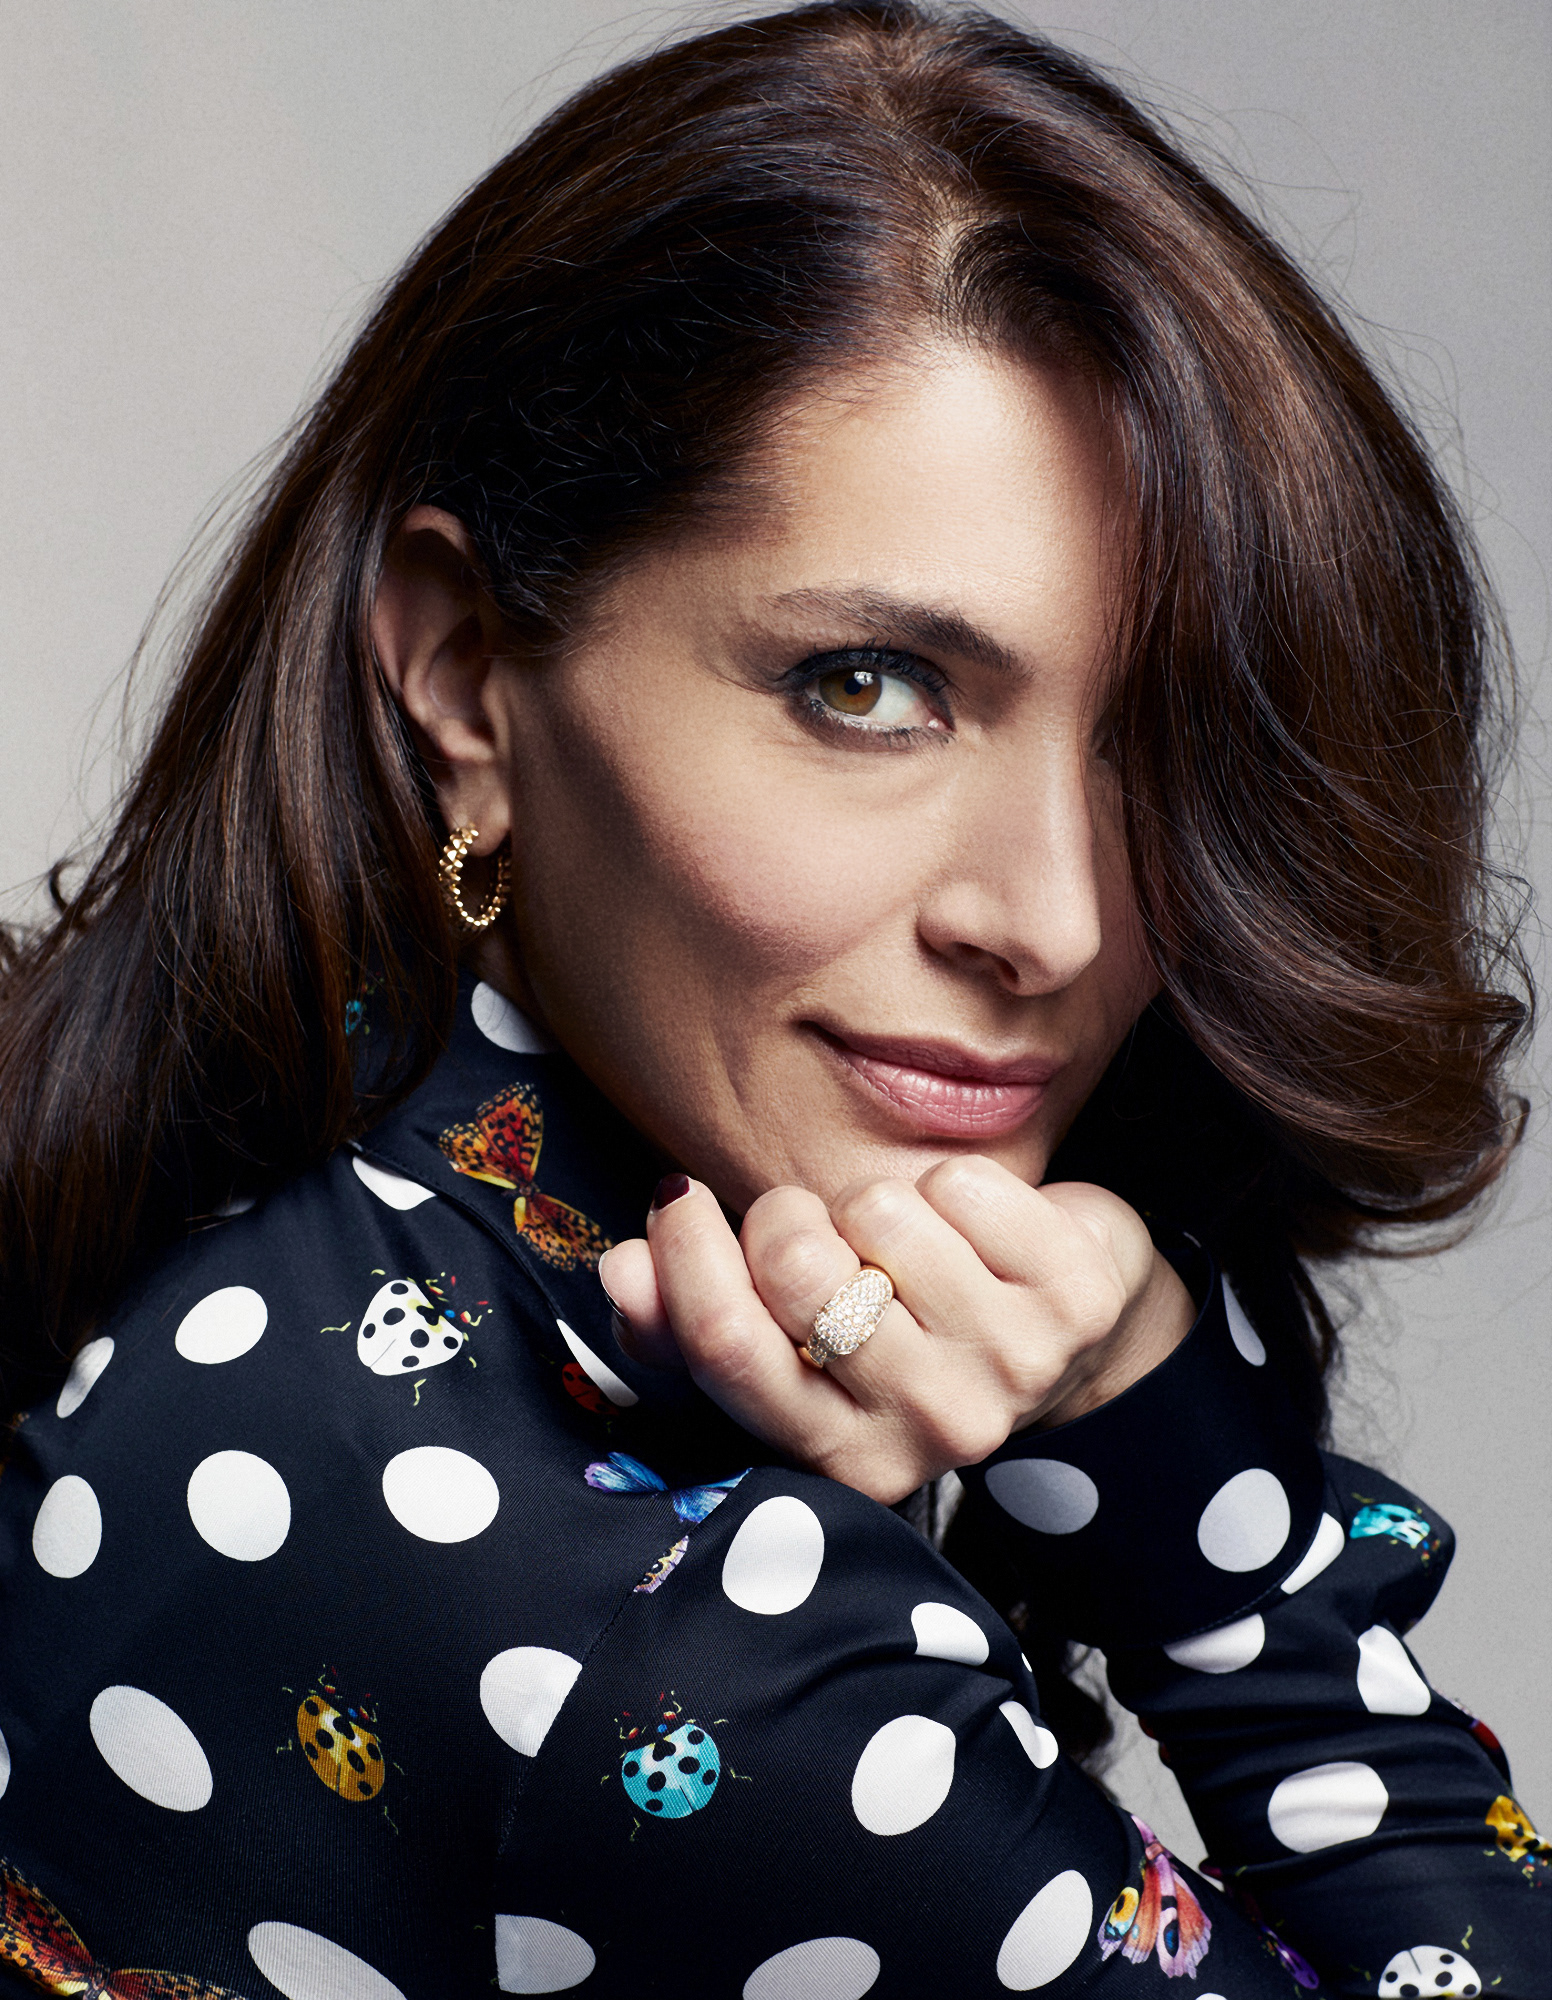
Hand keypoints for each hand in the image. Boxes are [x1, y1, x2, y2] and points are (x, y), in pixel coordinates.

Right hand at [598, 1158, 1195, 1504]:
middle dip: (787, 1215)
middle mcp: (930, 1432)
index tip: (679, 1199)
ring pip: (881, 1212)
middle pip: (798, 1268)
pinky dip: (952, 1182)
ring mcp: (1013, 1370)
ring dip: (877, 1200)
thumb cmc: (896, 1323)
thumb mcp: (786, 1340)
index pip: (728, 1346)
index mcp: (840, 1457)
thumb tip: (621, 1268)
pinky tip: (973, 1231)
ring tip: (904, 1243)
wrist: (1064, 1326)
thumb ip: (682, 1317)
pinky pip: (963, 1185)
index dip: (685, 1253)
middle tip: (815, 1229)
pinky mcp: (1076, 1300)